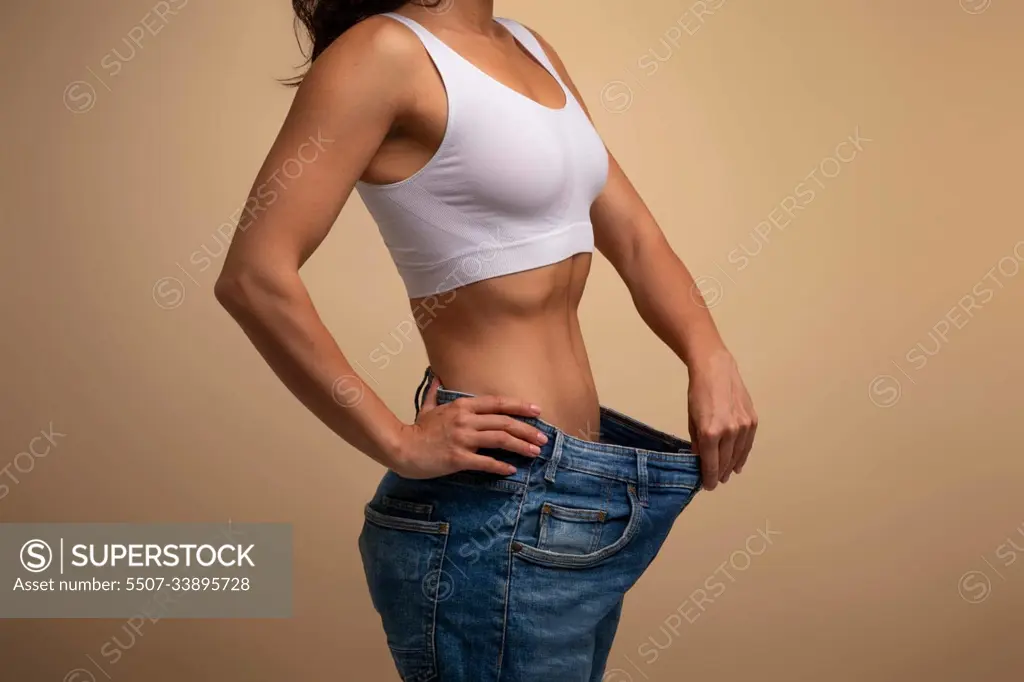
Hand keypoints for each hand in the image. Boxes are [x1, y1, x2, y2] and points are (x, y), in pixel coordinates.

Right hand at [389, 377, 549, 479]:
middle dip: (527, 430)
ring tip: (535, 452)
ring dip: (521, 446)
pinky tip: (512, 469)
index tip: (537, 411)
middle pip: (504, 422)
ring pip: (500, 439)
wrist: (401, 448)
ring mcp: (462, 439)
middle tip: (543, 438)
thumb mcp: (427, 407)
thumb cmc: (416, 430)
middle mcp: (466, 420)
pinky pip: (485, 462)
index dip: (520, 406)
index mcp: (462, 406)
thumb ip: (435, 392)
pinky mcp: (458, 458)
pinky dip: (500, 465)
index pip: (498, 403)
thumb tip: (436, 375)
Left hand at [686, 348, 757, 490]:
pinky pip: (748, 444)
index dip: (709, 477)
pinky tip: (738, 463)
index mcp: (709, 433)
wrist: (716, 370)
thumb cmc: (698, 393)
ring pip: (738, 455)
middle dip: (720, 474)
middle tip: (716, 481)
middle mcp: (728, 432)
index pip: (710, 464)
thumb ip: (696, 441)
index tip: (708, 485)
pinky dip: (743, 455)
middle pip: (725, 462)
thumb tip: (699, 459)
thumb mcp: (691, 419)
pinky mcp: (752, 420)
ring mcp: (743, 427)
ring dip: (732, 467)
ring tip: (727, 474)